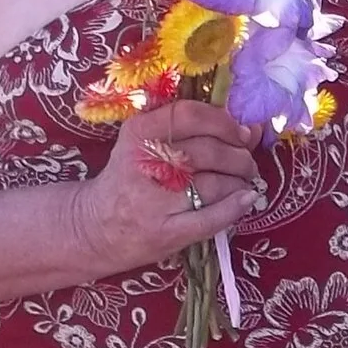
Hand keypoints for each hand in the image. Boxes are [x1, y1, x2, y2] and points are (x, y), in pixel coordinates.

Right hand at [75, 95, 260, 277]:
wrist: (96, 226)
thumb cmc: (130, 179)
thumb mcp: (147, 144)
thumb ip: (194, 131)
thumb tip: (251, 130)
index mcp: (139, 133)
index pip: (190, 115)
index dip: (223, 121)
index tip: (239, 132)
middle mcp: (146, 164)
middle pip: (209, 151)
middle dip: (239, 156)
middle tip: (245, 163)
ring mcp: (156, 201)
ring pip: (216, 183)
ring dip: (240, 182)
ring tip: (241, 183)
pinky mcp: (167, 232)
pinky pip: (212, 217)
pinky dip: (235, 207)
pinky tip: (245, 200)